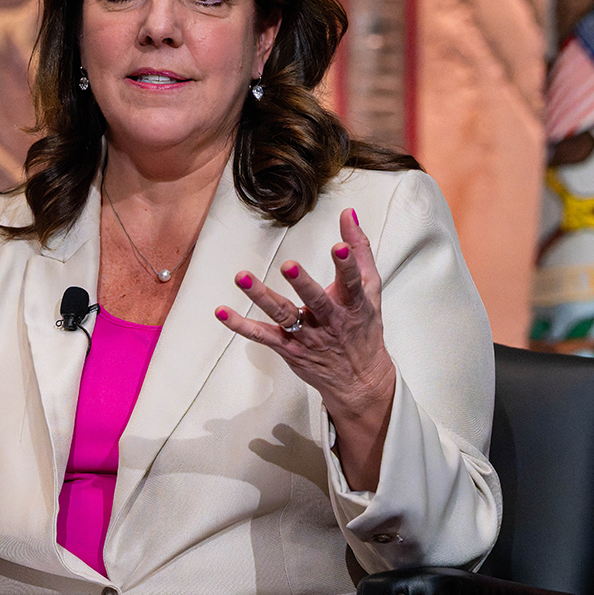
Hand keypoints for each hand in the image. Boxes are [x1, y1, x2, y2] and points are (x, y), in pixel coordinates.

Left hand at [215, 208, 396, 489]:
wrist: (360, 381)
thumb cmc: (364, 327)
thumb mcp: (371, 289)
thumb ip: (358, 250)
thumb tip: (349, 213)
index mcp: (354, 305)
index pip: (352, 282)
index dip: (346, 265)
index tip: (338, 247)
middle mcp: (331, 321)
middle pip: (316, 301)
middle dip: (303, 284)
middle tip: (288, 265)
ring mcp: (308, 336)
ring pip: (284, 316)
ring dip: (262, 296)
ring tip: (241, 277)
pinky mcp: (289, 349)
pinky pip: (263, 336)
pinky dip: (241, 325)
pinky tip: (221, 312)